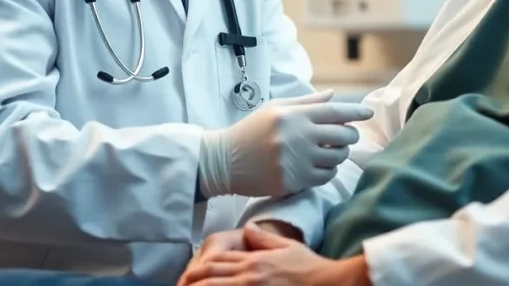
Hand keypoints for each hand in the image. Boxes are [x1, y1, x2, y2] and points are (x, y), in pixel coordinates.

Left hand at [179, 223, 370, 285]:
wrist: (330, 283)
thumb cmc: (311, 268)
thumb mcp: (287, 247)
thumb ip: (264, 238)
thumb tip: (247, 228)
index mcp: (253, 259)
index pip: (215, 260)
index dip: (196, 268)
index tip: (185, 276)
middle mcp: (249, 274)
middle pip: (207, 276)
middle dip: (189, 282)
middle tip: (179, 285)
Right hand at [199, 89, 373, 197]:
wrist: (225, 160)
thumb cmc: (251, 130)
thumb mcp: (276, 108)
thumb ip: (306, 102)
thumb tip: (334, 96)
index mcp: (295, 115)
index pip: (335, 112)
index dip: (356, 112)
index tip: (368, 113)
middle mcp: (298, 136)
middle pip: (342, 135)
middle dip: (349, 135)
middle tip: (345, 136)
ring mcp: (296, 160)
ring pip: (337, 157)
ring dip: (339, 154)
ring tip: (331, 151)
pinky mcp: (293, 181)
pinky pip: (325, 176)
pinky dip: (328, 171)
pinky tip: (319, 166)